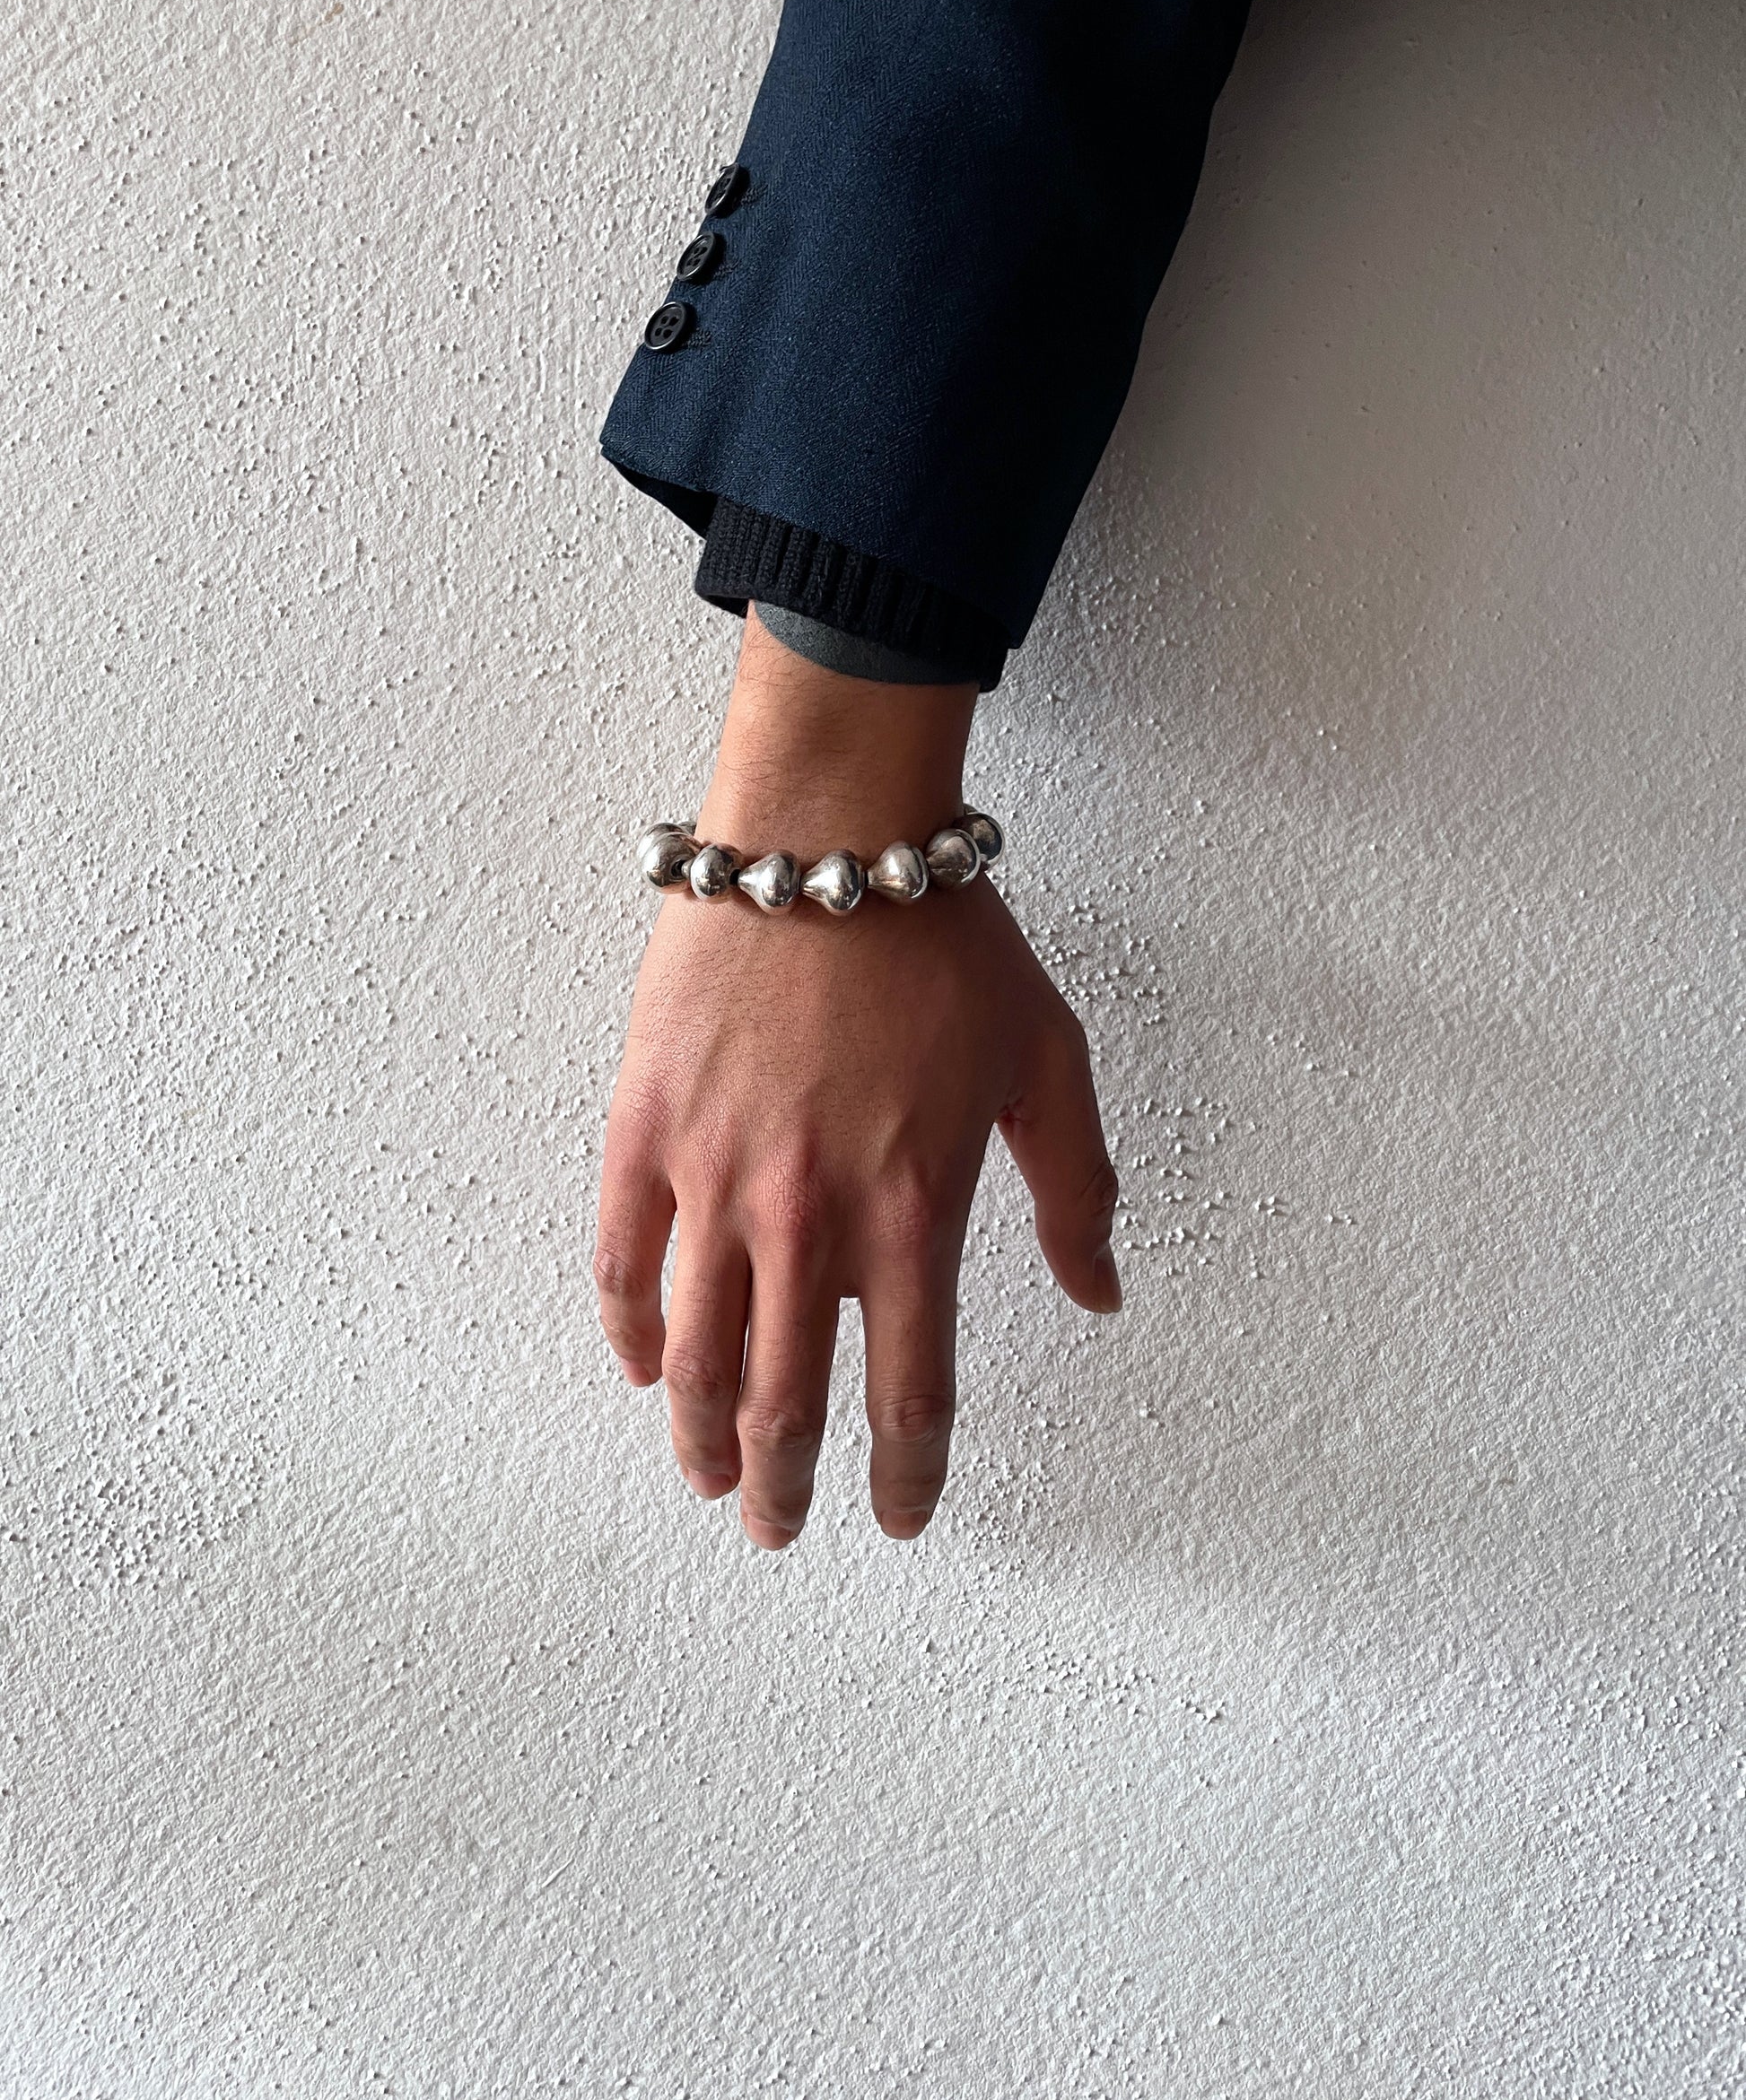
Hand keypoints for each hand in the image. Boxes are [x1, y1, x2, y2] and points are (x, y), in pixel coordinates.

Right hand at [594, 611, 1119, 1547]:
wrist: (826, 834)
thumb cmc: (946, 940)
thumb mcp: (1048, 1059)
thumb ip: (1074, 1189)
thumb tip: (1101, 1293)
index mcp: (914, 1208)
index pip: (909, 1387)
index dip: (904, 1471)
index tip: (899, 1514)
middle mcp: (809, 1214)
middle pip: (786, 1395)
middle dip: (787, 1480)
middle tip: (782, 1525)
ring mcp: (717, 1175)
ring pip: (696, 1349)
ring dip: (700, 1432)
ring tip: (708, 1476)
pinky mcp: (647, 1127)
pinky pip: (625, 1256)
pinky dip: (630, 1326)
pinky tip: (640, 1366)